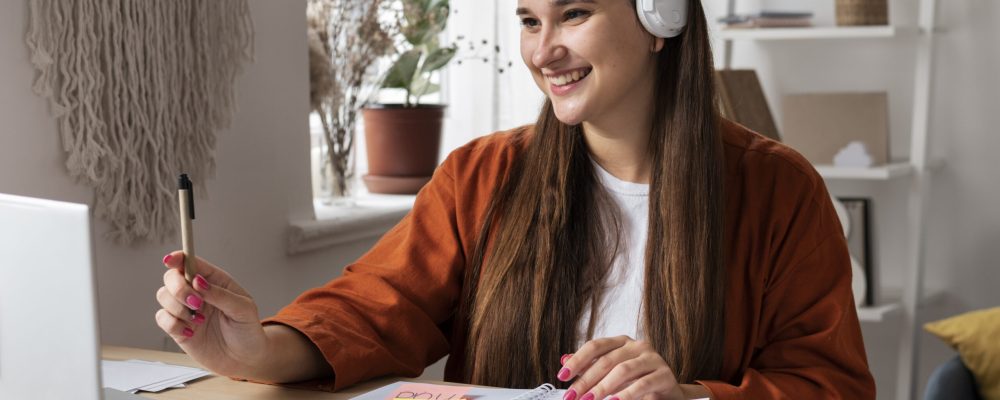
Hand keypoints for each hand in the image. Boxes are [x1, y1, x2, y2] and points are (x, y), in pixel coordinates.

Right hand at [155, 251, 267, 377]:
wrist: (244, 359)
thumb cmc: (247, 330)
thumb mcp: (243, 309)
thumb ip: (220, 294)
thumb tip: (198, 281)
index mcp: (214, 281)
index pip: (191, 262)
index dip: (178, 258)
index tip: (170, 260)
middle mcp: (197, 292)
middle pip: (171, 277)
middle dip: (179, 288)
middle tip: (197, 303)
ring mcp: (186, 309)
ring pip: (163, 296)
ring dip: (178, 307)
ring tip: (200, 320)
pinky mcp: (178, 328)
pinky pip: (162, 318)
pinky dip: (173, 324)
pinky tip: (191, 332)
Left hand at [557, 336, 701, 399]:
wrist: (668, 394)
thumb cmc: (637, 381)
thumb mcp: (612, 373)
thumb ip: (590, 366)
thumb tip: (564, 359)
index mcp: (622, 342)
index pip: (596, 346)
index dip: (577, 360)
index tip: (562, 376)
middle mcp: (637, 346)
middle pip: (607, 360)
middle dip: (586, 380)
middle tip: (572, 396)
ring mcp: (652, 358)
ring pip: (623, 370)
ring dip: (603, 387)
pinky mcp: (664, 374)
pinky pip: (642, 384)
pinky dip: (626, 394)